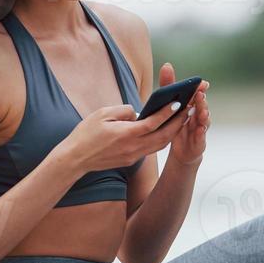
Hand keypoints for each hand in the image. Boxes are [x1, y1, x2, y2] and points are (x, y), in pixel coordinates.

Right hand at [55, 98, 188, 173]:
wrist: (75, 159)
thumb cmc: (86, 134)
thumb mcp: (102, 114)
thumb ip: (124, 110)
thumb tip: (138, 111)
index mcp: (126, 134)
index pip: (153, 122)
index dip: (167, 112)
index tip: (178, 102)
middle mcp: (133, 147)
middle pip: (163, 136)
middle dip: (178, 123)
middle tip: (188, 109)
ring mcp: (133, 156)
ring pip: (160, 144)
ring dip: (172, 132)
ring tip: (182, 118)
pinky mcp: (131, 160)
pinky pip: (151, 149)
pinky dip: (162, 139)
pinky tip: (166, 129)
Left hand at [157, 62, 209, 164]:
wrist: (183, 151)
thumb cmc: (178, 125)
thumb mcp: (171, 105)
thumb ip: (169, 87)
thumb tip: (167, 65)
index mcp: (193, 106)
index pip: (198, 95)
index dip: (201, 89)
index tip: (203, 83)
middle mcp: (199, 115)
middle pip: (202, 106)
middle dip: (202, 100)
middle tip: (199, 93)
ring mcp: (201, 128)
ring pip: (204, 120)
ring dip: (204, 114)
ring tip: (202, 110)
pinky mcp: (199, 141)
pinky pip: (201, 136)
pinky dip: (201, 132)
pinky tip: (199, 129)